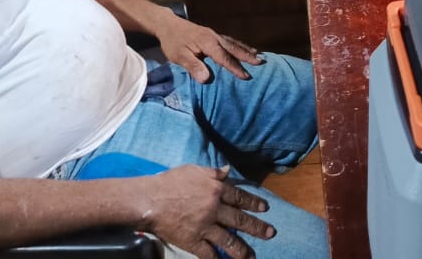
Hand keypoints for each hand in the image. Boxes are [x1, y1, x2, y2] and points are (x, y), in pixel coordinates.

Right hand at [140, 165, 272, 258]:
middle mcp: (214, 209)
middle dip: (257, 228)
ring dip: (242, 250)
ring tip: (252, 257)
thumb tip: (227, 171)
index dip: (254, 203)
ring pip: (229, 241)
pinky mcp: (193, 241)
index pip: (240, 197)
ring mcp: (205, 227)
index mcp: (216, 189)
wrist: (150, 200)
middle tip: (271, 233)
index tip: (265, 209)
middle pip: (240, 220)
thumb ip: (213, 173)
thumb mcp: (194, 171)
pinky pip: (209, 254)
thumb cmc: (170, 182)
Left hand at [150, 9, 261, 81]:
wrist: (168, 24)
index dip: (235, 68)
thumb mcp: (178, 56)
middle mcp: (213, 37)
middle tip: (261, 62)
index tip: (246, 76)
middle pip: (233, 48)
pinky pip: (228, 40)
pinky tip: (241, 48)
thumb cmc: (172, 42)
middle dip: (247, 56)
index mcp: (207, 43)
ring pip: (232, 43)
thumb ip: (192, 66)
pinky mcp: (211, 35)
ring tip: (257, 54)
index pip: (224, 58)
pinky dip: (237, 45)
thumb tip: (206, 78)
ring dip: (245, 49)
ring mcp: (213, 34)